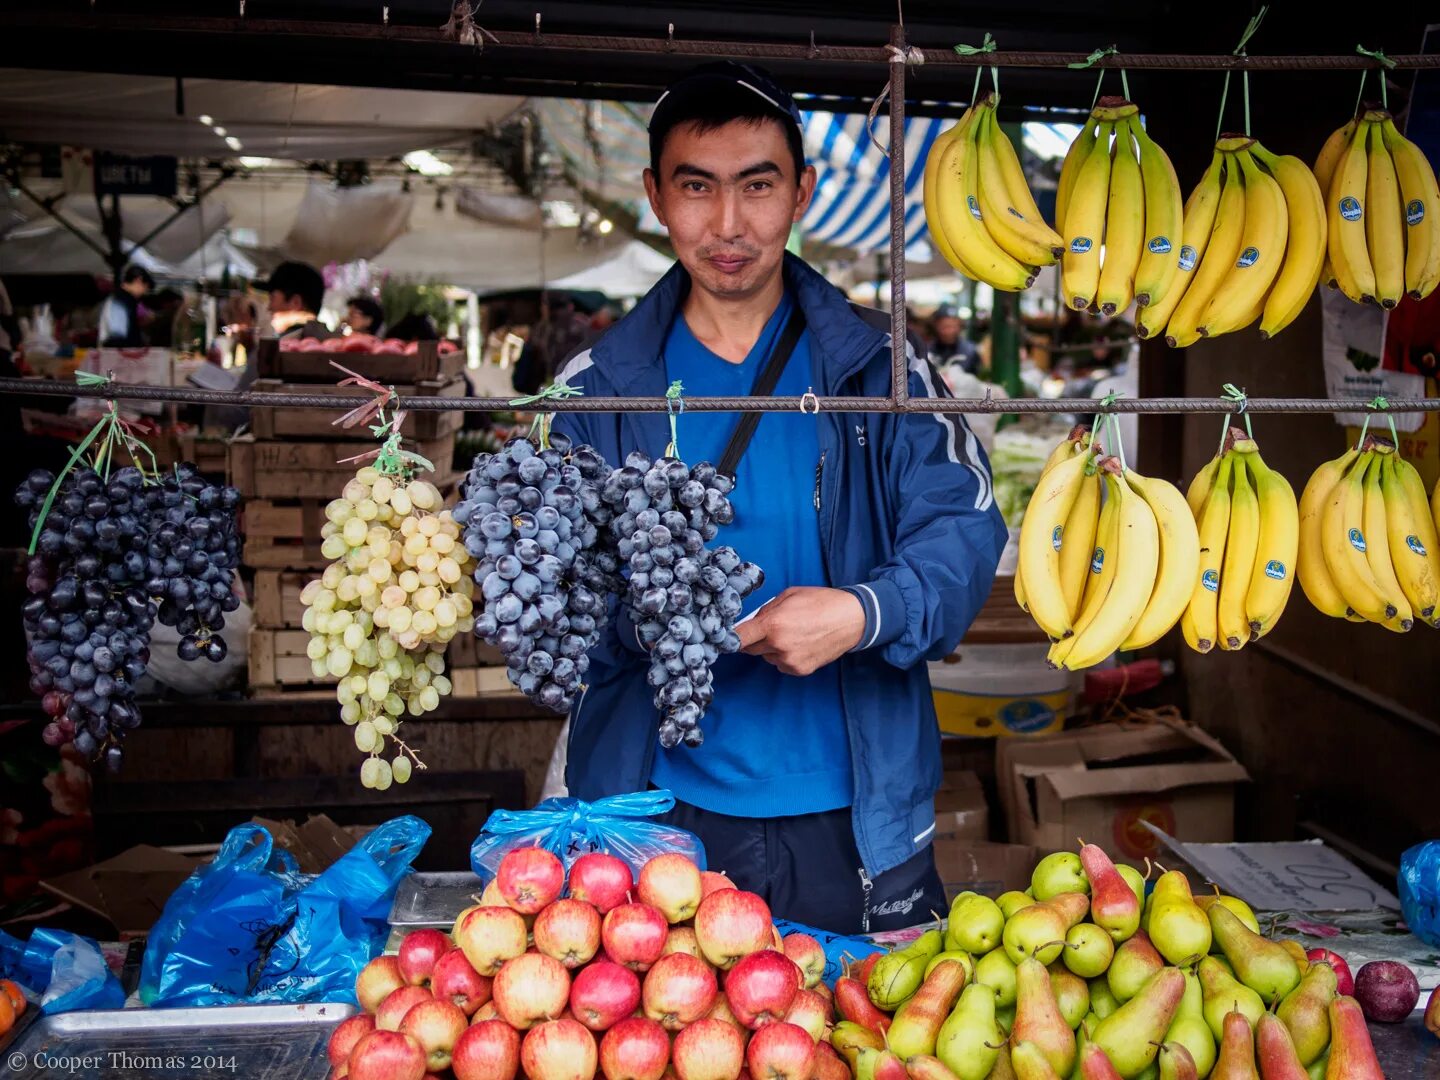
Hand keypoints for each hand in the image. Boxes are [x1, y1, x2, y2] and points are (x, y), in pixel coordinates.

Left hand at [737, 586, 864, 675]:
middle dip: (754, 638)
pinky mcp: (800, 670)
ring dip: (770, 647)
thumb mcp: (789, 595)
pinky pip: (781, 664)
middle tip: (770, 627)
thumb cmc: (821, 602)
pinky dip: (784, 656)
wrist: (852, 619)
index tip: (725, 636)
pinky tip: (800, 643)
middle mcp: (779, 646)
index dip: (729, 637)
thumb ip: (766, 610)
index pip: (738, 637)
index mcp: (773, 624)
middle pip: (750, 648)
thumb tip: (750, 621)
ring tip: (792, 633)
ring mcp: (790, 661)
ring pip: (766, 656)